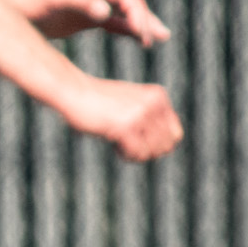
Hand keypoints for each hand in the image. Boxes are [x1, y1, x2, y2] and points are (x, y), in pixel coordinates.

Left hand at [8, 0, 169, 46]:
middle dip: (146, 19)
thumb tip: (106, 12)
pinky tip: (139, 41)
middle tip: (158, 38)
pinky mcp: (88, 17)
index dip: (137, 13)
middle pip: (130, 3)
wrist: (16, 11)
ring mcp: (93, 4)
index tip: (142, 33)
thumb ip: (80, 2)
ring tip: (159, 39)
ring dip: (142, 25)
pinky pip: (115, 23)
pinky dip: (128, 30)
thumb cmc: (33, 4)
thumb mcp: (55, 0)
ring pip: (125, 14)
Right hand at [64, 75, 183, 162]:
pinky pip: (137, 154)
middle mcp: (153, 104)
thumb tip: (171, 146)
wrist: (73, 91)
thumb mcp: (131, 105)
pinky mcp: (126, 126)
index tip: (137, 137)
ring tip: (120, 143)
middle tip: (128, 142)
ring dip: (136, 154)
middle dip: (147, 150)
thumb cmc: (99, 102)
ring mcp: (140, 115)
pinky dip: (126, 155)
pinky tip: (114, 145)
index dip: (156, 142)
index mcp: (158, 96)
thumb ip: (153, 120)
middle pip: (166, 146)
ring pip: (152, 152)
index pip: (174, 134)